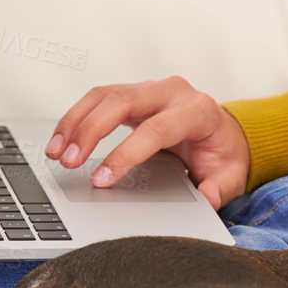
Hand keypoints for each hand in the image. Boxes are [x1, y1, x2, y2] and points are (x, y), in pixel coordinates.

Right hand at [45, 76, 249, 206]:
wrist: (223, 133)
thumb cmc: (223, 154)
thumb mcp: (230, 175)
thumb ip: (220, 188)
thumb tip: (205, 197)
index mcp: (198, 111)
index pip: (156, 129)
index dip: (126, 153)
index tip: (102, 179)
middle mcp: (173, 93)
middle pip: (124, 101)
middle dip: (91, 131)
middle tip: (69, 162)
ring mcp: (152, 90)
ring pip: (105, 94)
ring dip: (76, 122)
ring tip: (56, 152)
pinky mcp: (134, 95)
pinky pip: (99, 99)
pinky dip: (77, 118)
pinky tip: (62, 141)